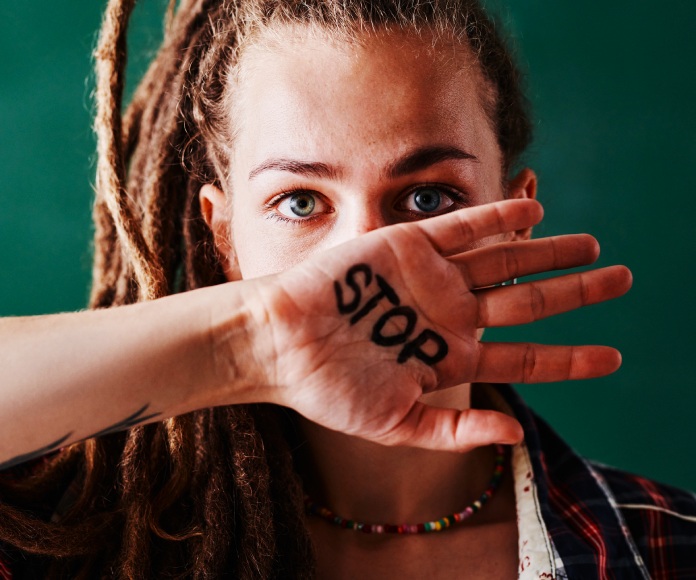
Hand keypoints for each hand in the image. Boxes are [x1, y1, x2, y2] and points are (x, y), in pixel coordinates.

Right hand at [243, 199, 631, 451]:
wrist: (282, 343)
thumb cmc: (329, 389)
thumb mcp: (394, 425)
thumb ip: (454, 432)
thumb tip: (517, 435)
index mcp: (448, 358)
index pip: (523, 358)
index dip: (569, 359)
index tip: (613, 359)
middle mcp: (448, 316)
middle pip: (526, 301)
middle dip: (575, 292)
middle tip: (622, 280)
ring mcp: (432, 279)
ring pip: (505, 260)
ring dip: (548, 250)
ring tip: (592, 245)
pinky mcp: (409, 247)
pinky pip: (463, 227)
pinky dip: (498, 218)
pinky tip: (535, 212)